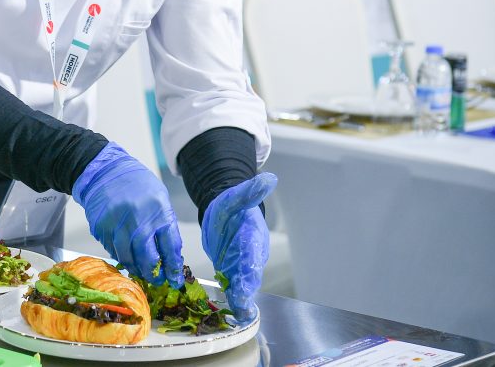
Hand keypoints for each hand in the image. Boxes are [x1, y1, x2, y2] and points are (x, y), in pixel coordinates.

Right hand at [72, 142, 183, 285]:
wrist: (106, 170)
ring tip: (141, 271)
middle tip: (157, 280)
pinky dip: (121, 256)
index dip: (173, 267)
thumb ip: (164, 225)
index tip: (175, 278)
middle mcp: (139, 219)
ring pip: (129, 258)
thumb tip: (169, 255)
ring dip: (137, 268)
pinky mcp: (102, 228)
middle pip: (149, 258)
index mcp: (159, 211)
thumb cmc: (137, 184)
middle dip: (155, 274)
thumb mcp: (159, 198)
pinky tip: (126, 256)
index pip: (170, 247)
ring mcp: (118, 225)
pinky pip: (113, 250)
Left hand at [201, 172, 276, 322]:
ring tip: (239, 316)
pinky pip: (233, 287)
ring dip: (241, 300)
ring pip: (243, 285)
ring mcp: (242, 265)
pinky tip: (230, 314)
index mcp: (252, 237)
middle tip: (241, 308)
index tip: (244, 284)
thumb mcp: (235, 196)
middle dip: (245, 291)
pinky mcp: (232, 272)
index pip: (252, 255)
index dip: (248, 270)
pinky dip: (232, 299)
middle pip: (249, 275)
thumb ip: (249, 192)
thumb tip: (269, 178)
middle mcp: (251, 254)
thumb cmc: (231, 205)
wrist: (224, 213)